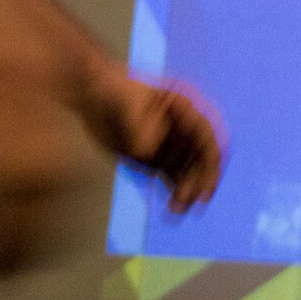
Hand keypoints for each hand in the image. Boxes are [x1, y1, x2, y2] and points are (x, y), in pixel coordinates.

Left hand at [77, 65, 224, 211]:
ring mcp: (170, 144)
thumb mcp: (125, 100)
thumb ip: (138, 124)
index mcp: (185, 107)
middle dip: (198, 181)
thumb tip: (147, 151)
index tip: (207, 184)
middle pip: (200, 158)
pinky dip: (174, 194)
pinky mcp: (154, 160)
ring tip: (177, 210)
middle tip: (185, 201)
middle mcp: (183, 128)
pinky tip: (172, 210)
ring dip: (188, 191)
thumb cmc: (111, 88)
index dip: (211, 161)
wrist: (89, 94)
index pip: (207, 136)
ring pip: (189, 172)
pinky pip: (172, 179)